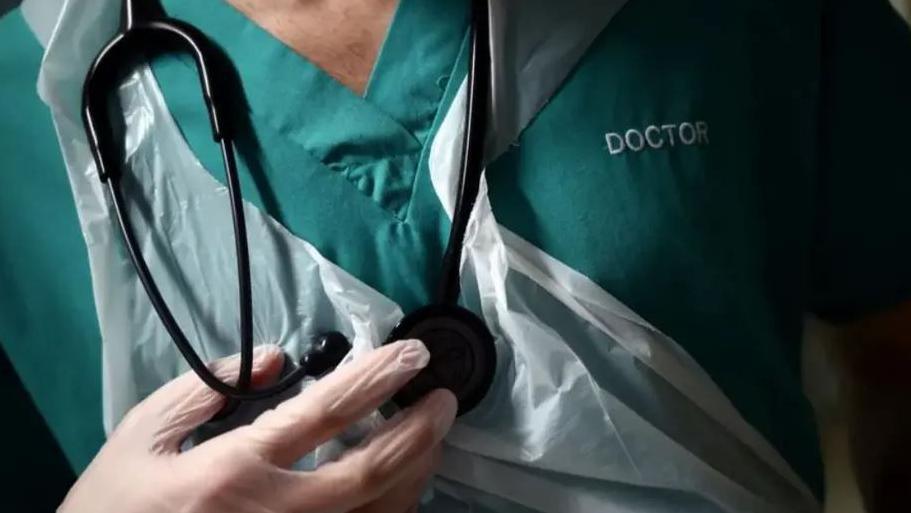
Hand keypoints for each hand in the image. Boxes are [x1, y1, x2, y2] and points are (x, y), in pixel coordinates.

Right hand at [59, 339, 456, 512]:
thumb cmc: (115, 507)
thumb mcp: (142, 434)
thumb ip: (207, 388)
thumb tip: (271, 359)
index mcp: (232, 470)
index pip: (323, 413)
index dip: (376, 379)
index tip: (410, 356)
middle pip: (369, 471)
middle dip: (418, 430)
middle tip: (442, 398)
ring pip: (375, 512)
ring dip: (414, 471)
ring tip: (430, 436)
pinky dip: (388, 507)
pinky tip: (398, 483)